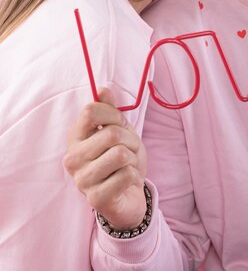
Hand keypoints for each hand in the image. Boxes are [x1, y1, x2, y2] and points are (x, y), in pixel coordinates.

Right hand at [64, 87, 146, 229]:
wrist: (128, 194)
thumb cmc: (121, 160)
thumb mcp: (119, 129)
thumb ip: (109, 110)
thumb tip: (102, 89)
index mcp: (75, 137)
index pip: (91, 111)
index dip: (114, 115)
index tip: (120, 125)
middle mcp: (72, 158)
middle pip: (111, 133)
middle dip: (130, 140)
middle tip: (129, 151)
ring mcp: (81, 180)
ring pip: (120, 154)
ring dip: (132, 158)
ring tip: (127, 166)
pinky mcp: (95, 198)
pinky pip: (126, 175)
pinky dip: (133, 176)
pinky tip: (125, 182)